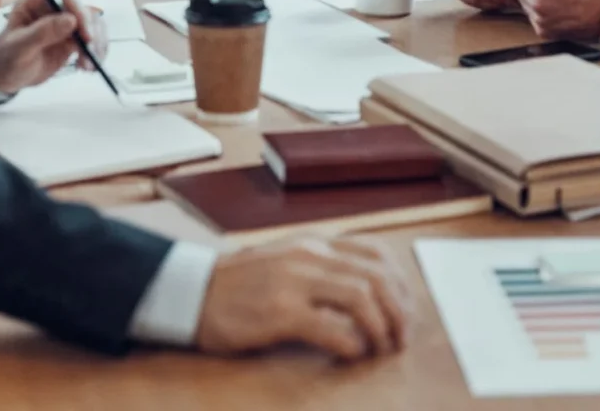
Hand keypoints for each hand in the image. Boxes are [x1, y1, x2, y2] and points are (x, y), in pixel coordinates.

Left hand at [0, 0, 103, 94]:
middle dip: (91, 33)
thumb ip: (42, 32)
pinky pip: (94, 40)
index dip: (80, 12)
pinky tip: (89, 68)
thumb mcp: (20, 47)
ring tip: (87, 67)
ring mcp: (67, 22)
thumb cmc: (7, 58)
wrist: (7, 75)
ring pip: (94, 25)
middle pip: (85, 10)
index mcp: (37, 0)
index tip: (86, 35)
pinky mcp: (74, 37)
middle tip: (89, 54)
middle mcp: (55, 7)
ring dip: (96, 46)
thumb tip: (71, 20)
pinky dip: (97, 53)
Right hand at [195, 236, 412, 359]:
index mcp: (314, 244)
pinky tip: (351, 354)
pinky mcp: (278, 311)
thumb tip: (367, 293)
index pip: (376, 251)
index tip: (406, 309)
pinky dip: (350, 344)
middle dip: (400, 310)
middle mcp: (309, 255)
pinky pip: (330, 326)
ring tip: (382, 348)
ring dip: (381, 327)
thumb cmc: (240, 284)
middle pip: (376, 275)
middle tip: (401, 338)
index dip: (401, 283)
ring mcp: (294, 280)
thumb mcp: (287, 262)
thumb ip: (322, 269)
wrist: (193, 290)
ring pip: (360, 296)